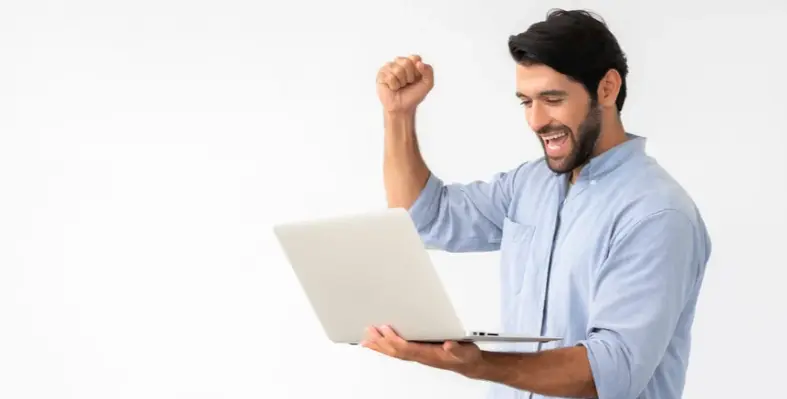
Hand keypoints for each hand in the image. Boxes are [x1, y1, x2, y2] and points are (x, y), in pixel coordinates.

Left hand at [360, 325, 483, 376]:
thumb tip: (449, 344)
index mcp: (428, 354)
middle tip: (369, 331)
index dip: (394, 339)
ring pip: (394, 352)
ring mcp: (417, 355)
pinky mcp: (418, 352)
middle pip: (396, 351)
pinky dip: (386, 347)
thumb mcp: (465, 351)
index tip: (385, 329)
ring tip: (367, 339)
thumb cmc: (464, 356)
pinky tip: (379, 344)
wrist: (467, 363)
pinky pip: (398, 351)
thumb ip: (457, 348)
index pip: (406, 347)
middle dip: (381, 342)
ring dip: (380, 346)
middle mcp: (420, 356)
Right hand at [376, 55, 433, 113]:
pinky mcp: (381, 75)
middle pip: (406, 62)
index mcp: (410, 62)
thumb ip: (429, 71)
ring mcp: (388, 67)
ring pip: (398, 70)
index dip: (417, 71)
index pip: (415, 58)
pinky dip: (394, 86)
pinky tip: (392, 88)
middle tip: (407, 84)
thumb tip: (419, 63)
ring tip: (400, 86)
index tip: (415, 79)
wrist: (403, 107)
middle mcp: (398, 62)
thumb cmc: (413, 95)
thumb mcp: (428, 84)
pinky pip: (390, 77)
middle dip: (409, 76)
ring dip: (401, 82)